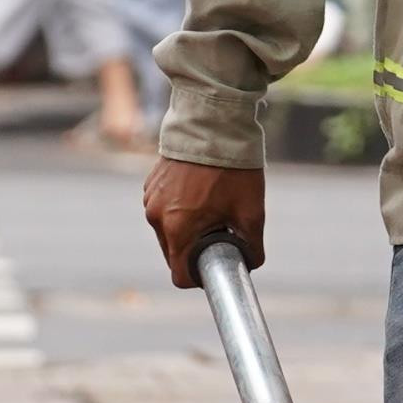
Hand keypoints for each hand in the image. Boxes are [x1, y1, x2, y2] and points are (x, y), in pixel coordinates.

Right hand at [146, 155, 264, 287]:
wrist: (214, 126)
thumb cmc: (233, 170)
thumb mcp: (252, 213)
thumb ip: (252, 246)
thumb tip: (251, 264)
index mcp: (177, 229)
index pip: (179, 276)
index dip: (198, 277)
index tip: (214, 265)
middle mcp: (156, 217)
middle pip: (172, 254)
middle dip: (193, 250)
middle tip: (218, 231)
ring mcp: (150, 199)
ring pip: (166, 231)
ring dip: (184, 229)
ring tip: (209, 208)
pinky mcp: (150, 184)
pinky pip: (162, 209)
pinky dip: (177, 209)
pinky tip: (198, 192)